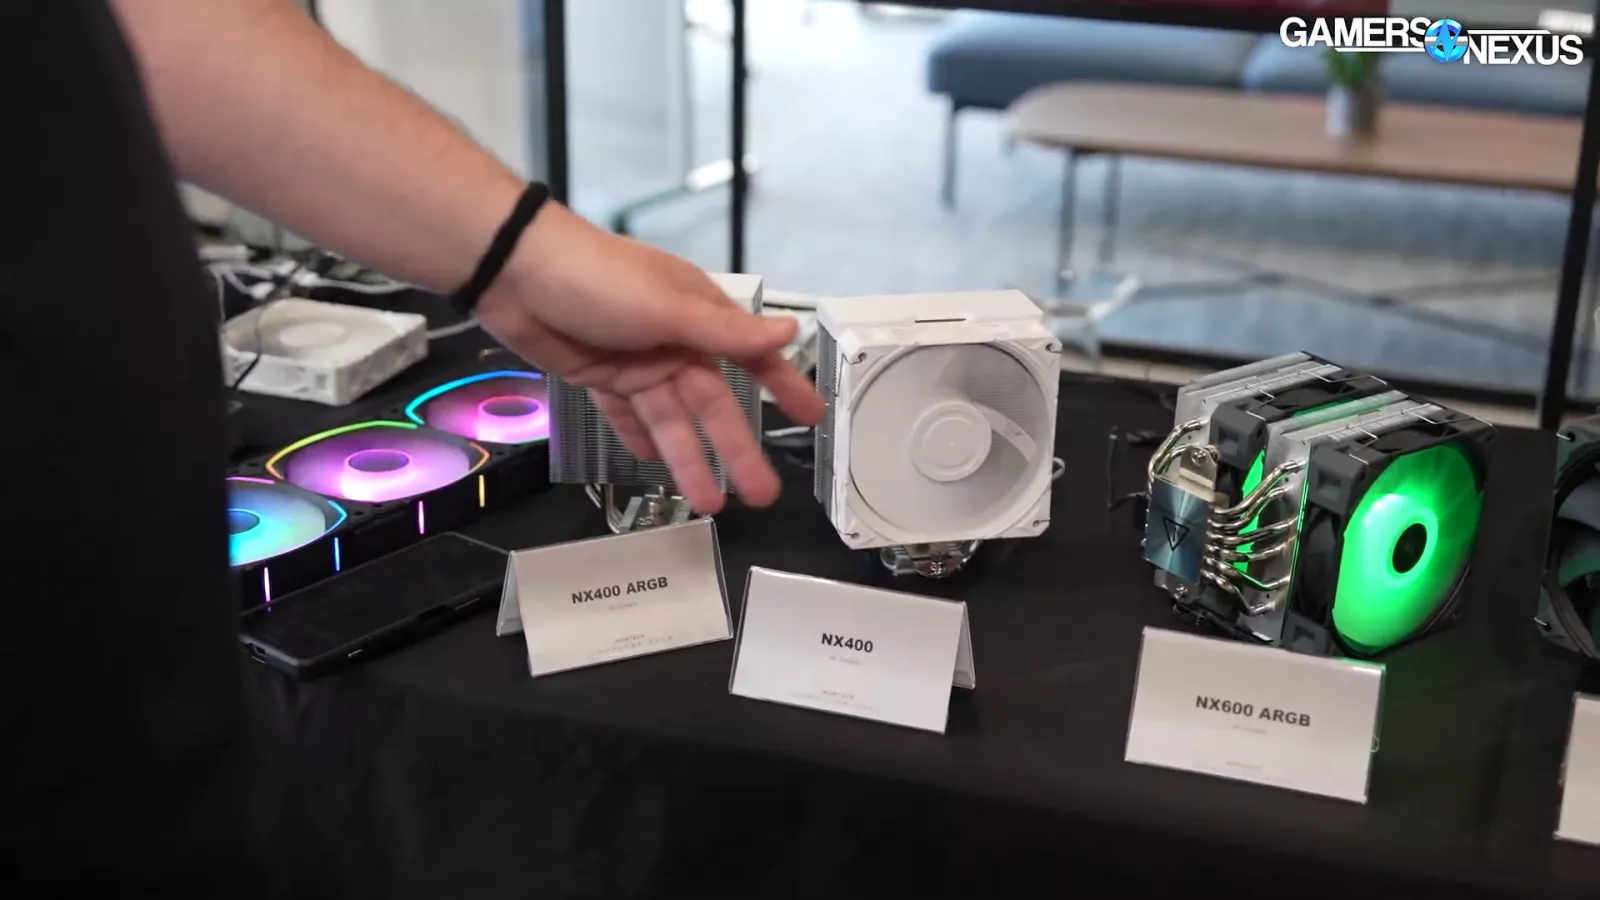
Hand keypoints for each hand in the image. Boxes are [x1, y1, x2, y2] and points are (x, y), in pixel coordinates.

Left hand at [474, 202, 825, 513]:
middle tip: (760, 493)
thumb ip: (728, 332)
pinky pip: (630, 417)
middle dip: (736, 449)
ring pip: (672, 421)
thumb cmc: (599, 278)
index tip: (810, 416)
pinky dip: (643, 440)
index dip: (783, 386)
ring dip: (690, 459)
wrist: (517, 272)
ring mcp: (639, 363)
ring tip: (710, 502)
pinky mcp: (601, 377)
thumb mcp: (669, 307)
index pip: (753, 356)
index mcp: (700, 315)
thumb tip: (792, 332)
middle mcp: (675, 342)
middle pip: (713, 405)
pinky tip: (657, 467)